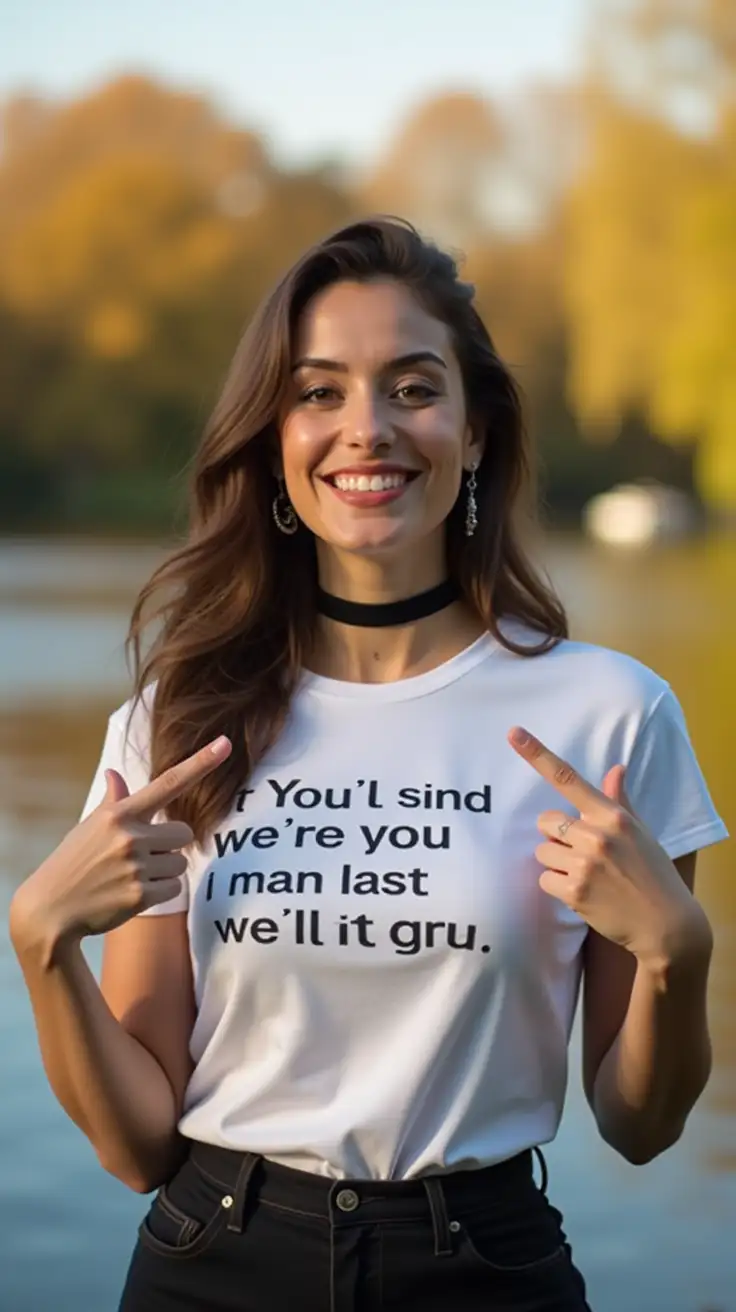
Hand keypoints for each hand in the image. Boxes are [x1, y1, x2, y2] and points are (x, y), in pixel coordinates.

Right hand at [9, 734, 231, 953]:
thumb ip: (113, 801)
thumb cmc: (74, 862)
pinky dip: (159, 892)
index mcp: (119, 813)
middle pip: (183, 833)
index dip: (200, 762)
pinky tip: (130, 894)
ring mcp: (135, 866)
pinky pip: (173, 888)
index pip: (168, 782)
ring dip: (163, 871)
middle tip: (139, 856)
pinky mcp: (139, 896)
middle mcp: (130, 836)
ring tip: (130, 876)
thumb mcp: (89, 827)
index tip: (225, 743)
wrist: (50, 910)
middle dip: (169, 845)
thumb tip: (115, 774)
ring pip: (179, 863)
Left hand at [507, 726, 709, 966]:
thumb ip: (620, 801)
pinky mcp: (575, 891)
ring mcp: (585, 863)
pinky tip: (582, 893)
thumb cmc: (653, 873)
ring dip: (556, 863)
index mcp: (613, 815)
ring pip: (542, 852)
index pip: (568, 778)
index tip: (514, 733)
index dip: (537, 754)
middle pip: (545, 821)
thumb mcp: (641, 832)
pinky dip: (557, 887)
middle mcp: (597, 835)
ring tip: (586, 875)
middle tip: (580, 853)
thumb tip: (616, 768)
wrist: (667, 924)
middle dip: (555, 836)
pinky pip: (544, 880)